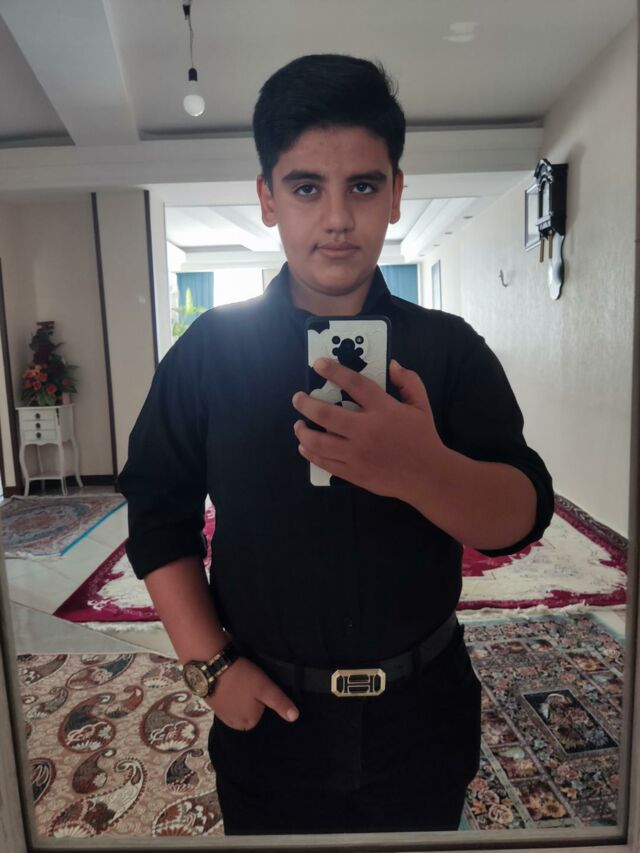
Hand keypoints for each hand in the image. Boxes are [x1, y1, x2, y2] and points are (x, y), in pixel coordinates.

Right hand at [206, 656, 298, 730]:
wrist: (212, 666)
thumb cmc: (242, 678)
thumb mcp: (265, 688)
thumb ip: (280, 703)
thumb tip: (295, 717)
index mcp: (249, 723)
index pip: (262, 713)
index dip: (262, 699)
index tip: (258, 687)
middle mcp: (234, 724)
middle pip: (249, 712)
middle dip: (250, 700)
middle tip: (249, 683)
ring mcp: (222, 716)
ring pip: (238, 707)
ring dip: (239, 697)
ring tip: (239, 682)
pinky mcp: (213, 706)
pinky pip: (227, 703)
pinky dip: (229, 695)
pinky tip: (229, 683)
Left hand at [292, 358, 444, 502]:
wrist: (428, 476)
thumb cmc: (423, 438)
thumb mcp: (421, 406)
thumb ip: (409, 382)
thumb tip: (393, 364)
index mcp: (383, 410)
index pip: (354, 384)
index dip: (333, 371)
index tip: (317, 364)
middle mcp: (366, 430)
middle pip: (326, 414)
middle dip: (306, 404)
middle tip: (297, 398)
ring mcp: (357, 454)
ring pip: (319, 441)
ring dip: (303, 431)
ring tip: (298, 425)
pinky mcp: (354, 472)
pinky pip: (325, 462)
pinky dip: (310, 453)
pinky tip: (305, 446)